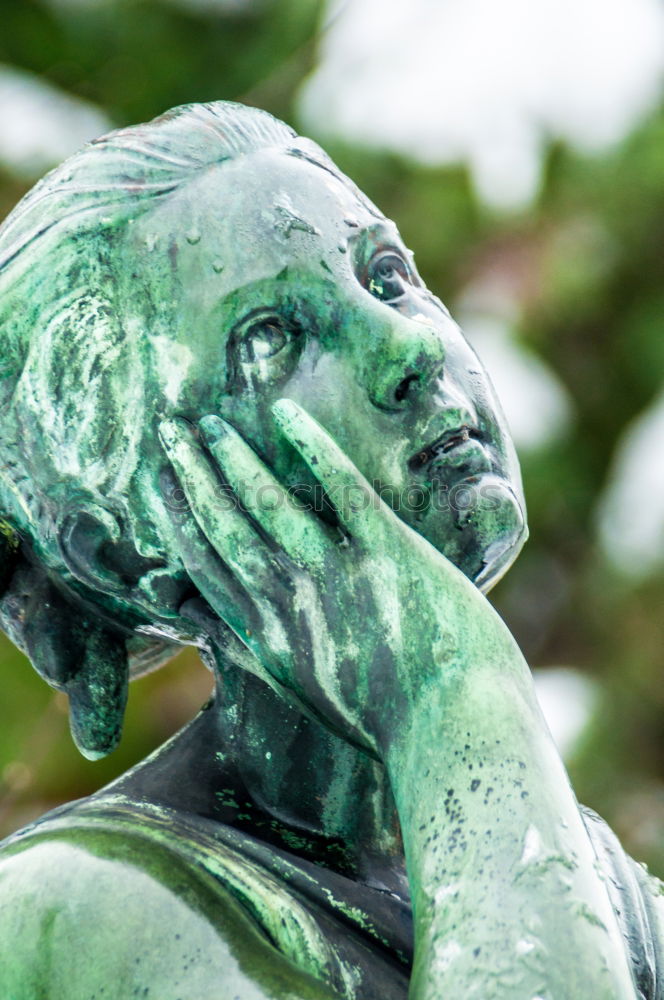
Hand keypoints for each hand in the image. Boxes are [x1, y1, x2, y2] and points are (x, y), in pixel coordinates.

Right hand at [158, 400, 515, 756]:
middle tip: (169, 433)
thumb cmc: (389, 723)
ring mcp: (338, 575)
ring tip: (210, 423)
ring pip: (268, 504)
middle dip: (192, 478)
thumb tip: (216, 629)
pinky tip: (285, 415)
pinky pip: (342, 490)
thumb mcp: (307, 693)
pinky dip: (312, 449)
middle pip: (226, 528)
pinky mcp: (391, 553)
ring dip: (234, 459)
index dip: (182, 521)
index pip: (210, 568)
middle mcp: (291, 604)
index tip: (164, 486)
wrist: (455, 737)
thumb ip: (261, 654)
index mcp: (269, 640)